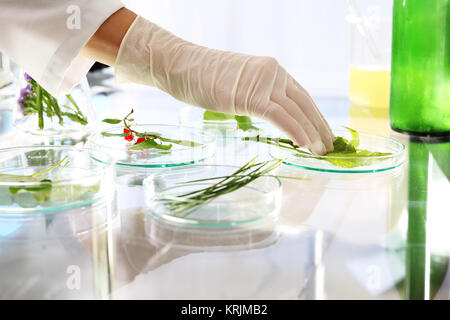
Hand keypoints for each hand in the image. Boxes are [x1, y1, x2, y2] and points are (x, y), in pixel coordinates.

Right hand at [115, 16, 333, 154]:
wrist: (182, 65)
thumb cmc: (203, 78)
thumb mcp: (238, 85)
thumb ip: (256, 96)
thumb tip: (266, 112)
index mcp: (272, 71)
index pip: (301, 96)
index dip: (314, 116)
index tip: (323, 132)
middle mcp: (273, 73)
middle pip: (304, 103)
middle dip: (320, 127)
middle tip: (329, 146)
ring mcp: (263, 83)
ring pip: (296, 111)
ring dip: (312, 133)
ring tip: (322, 151)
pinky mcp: (252, 95)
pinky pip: (280, 117)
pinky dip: (296, 132)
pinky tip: (306, 146)